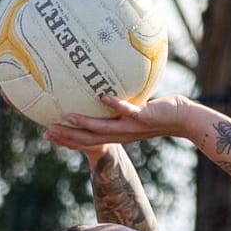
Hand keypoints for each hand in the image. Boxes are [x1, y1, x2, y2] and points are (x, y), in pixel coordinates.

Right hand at [43, 95, 193, 151]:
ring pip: (105, 128)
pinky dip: (116, 105)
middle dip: (68, 136)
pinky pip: (128, 110)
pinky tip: (103, 96)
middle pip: (90, 138)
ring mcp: (132, 126)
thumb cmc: (158, 112)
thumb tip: (103, 91)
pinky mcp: (144, 117)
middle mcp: (122, 134)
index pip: (88, 140)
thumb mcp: (134, 110)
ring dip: (85, 123)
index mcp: (117, 134)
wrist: (183, 119)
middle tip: (48, 131)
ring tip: (67, 116)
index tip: (48, 134)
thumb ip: (118, 105)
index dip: (68, 139)